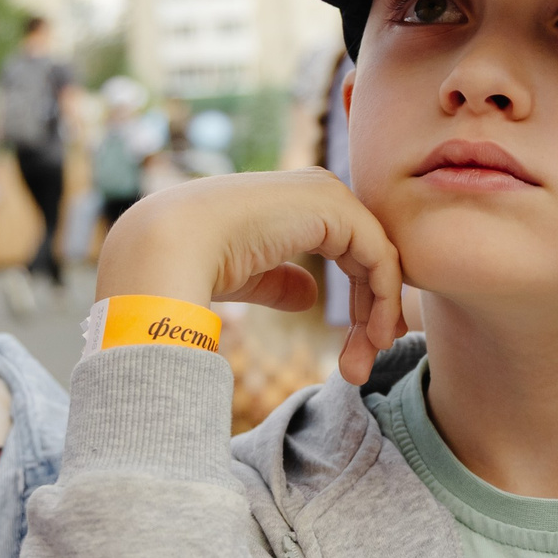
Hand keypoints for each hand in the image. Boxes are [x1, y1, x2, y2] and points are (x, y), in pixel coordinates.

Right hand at [98, 169, 406, 382]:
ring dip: (379, 316)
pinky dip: (384, 301)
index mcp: (298, 202)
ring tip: (364, 363)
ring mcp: (330, 195)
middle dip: (373, 315)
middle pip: (368, 259)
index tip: (357, 352)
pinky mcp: (337, 209)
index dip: (361, 304)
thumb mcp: (249, 276)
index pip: (350, 253)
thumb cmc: (196, 262)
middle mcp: (319, 190)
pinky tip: (375, 337)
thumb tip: (308, 295)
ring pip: (379, 261)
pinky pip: (380, 259)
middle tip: (363, 366)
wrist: (172, 247)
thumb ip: (280, 280)